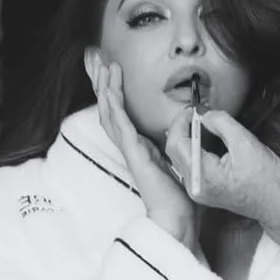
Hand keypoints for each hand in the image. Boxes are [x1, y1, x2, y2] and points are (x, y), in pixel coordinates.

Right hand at [95, 63, 196, 246]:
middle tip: (95, 60)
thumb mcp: (181, 159)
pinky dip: (114, 105)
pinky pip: (120, 125)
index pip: (120, 112)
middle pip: (109, 108)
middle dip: (102, 83)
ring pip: (110, 113)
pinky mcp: (134, 154)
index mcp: (140, 146)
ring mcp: (130, 150)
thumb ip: (178, 141)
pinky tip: (110, 89)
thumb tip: (183, 122)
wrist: (177, 220)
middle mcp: (131, 146)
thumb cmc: (180, 196)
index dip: (113, 90)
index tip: (110, 69)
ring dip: (105, 88)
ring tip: (103, 66)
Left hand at [166, 109, 279, 225]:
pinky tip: (207, 139)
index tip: (193, 108)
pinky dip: (195, 148)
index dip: (181, 121)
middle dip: (183, 127)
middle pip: (175, 151)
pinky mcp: (205, 191)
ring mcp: (199, 191)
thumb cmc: (269, 181)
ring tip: (203, 122)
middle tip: (198, 112)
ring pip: (181, 157)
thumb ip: (221, 123)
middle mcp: (195, 187)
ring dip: (188, 137)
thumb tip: (204, 114)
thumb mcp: (246, 143)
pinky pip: (191, 165)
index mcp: (203, 177)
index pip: (176, 143)